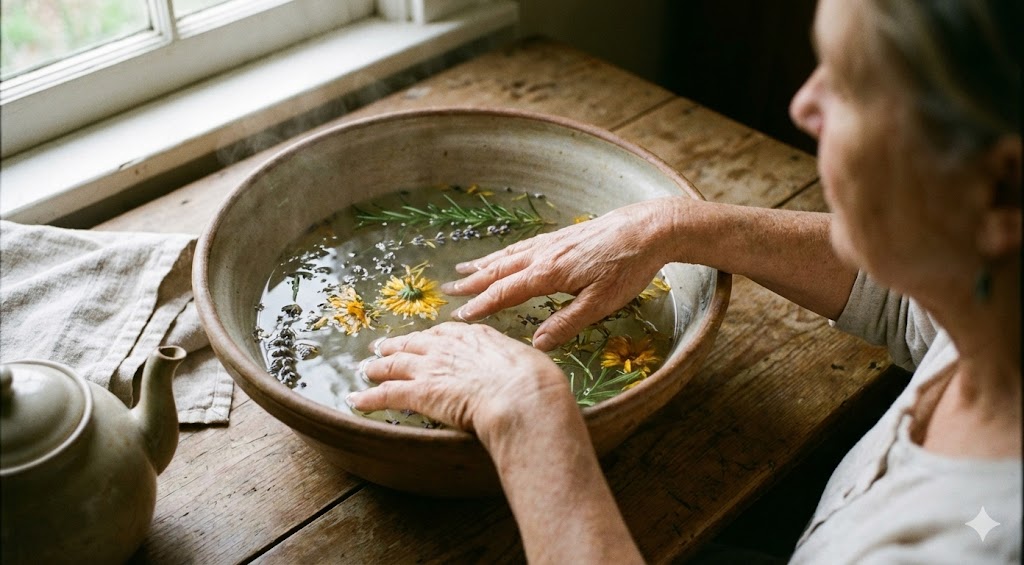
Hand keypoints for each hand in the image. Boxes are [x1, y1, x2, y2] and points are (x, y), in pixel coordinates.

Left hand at [347, 322, 571, 441]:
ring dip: (378, 368)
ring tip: (366, 370)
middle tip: (383, 349)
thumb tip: (527, 371)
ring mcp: (430, 367)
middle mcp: (446, 346)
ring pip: (394, 365)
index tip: (422, 341)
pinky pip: (386, 394)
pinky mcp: (419, 392)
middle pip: (413, 344)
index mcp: (474, 335)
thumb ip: (515, 364)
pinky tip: (356, 400)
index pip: (444, 333)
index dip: (429, 339)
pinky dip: (368, 397)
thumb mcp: (528, 361)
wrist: (520, 395)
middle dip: (396, 347)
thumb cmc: (533, 381)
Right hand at [441, 198, 680, 350]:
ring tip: (463, 271)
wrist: (648, 228)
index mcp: (548, 275)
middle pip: (499, 271)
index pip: (505, 293)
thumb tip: (535, 345)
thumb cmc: (627, 268)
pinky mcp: (562, 236)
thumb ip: (566, 324)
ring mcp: (551, 243)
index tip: (460, 317)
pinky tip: (503, 255)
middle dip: (472, 284)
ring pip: (508, 255)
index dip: (481, 306)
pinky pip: (522, 246)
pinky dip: (504, 252)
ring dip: (483, 265)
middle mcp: (543, 256)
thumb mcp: (601, 304)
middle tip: (447, 292)